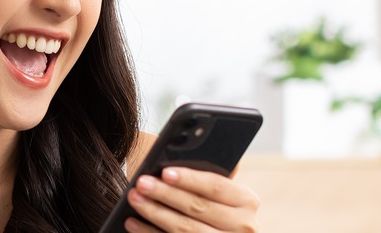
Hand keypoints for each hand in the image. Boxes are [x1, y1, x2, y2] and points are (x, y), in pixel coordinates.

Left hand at [124, 167, 258, 231]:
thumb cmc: (216, 206)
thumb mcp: (222, 193)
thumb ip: (209, 177)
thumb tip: (178, 156)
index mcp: (247, 201)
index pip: (215, 186)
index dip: (189, 179)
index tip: (164, 171)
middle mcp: (243, 226)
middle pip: (197, 207)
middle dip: (165, 194)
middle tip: (141, 183)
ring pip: (185, 229)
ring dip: (154, 213)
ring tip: (134, 199)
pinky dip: (150, 232)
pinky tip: (133, 222)